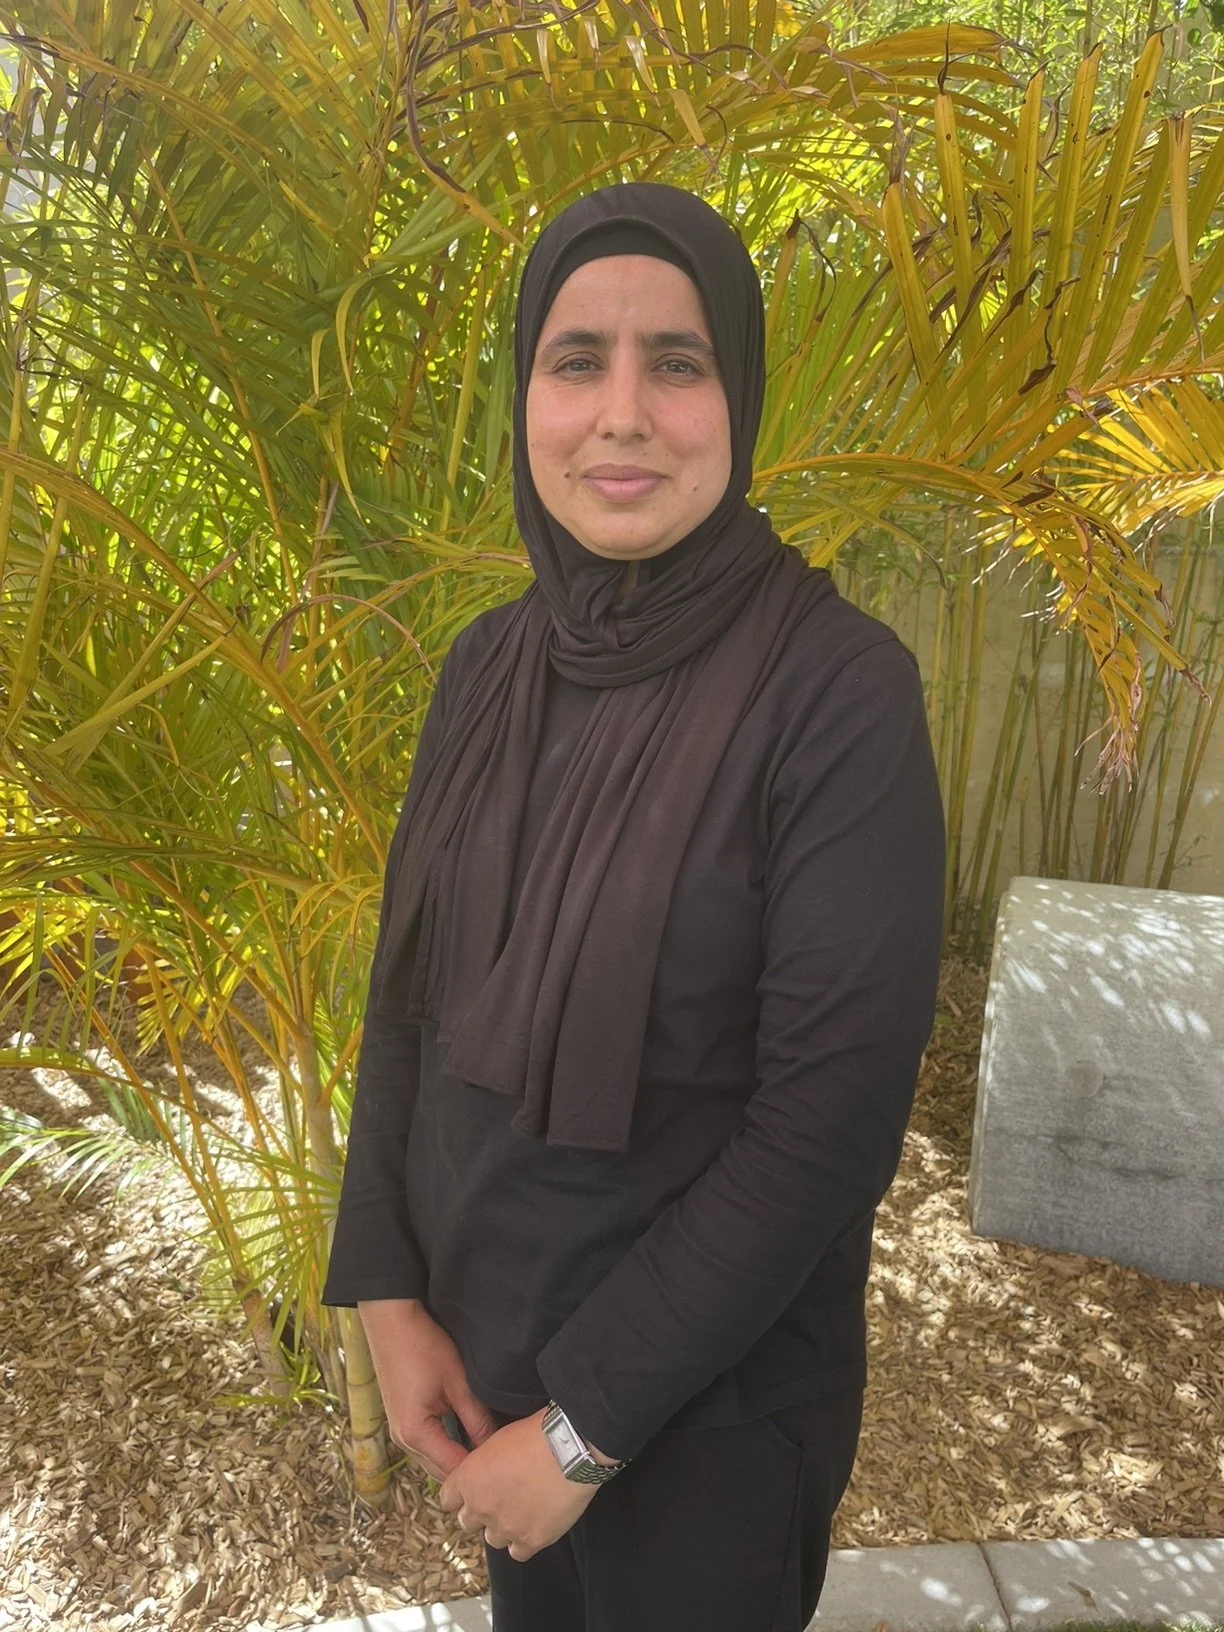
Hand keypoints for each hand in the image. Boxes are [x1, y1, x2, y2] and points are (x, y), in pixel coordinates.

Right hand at [358, 1298, 498, 1480]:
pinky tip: (466, 1433)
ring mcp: (399, 1431)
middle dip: (468, 1468)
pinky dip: (445, 1444)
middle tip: (499, 1457)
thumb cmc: (423, 1346)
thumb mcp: (457, 1382)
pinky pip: (426, 1444)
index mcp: (416, 1434)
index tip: (504, 1461)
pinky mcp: (401, 1419)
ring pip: (433, 1459)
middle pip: (441, 1470)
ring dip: (456, 1457)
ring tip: (485, 1446)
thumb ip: (477, 1417)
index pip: (454, 1468)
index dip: (480, 1468)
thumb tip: (495, 1445)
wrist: (391, 1320)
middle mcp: (403, 1440)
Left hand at [438, 1408, 599, 1561]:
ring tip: (521, 1512)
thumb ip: (484, 1463)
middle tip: (497, 1501)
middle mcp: (481, 1507)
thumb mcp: (499, 1438)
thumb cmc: (536, 1434)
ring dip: (503, 1528)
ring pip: (493, 1539)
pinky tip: (534, 1526)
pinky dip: (524, 1542)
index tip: (470, 1492)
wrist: (568, 1449)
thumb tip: (485, 1470)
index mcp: (469, 1479)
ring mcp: (505, 1527)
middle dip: (480, 1512)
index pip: (448, 1498)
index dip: (460, 1495)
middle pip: (467, 1522)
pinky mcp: (531, 1540)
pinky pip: (518, 1552)